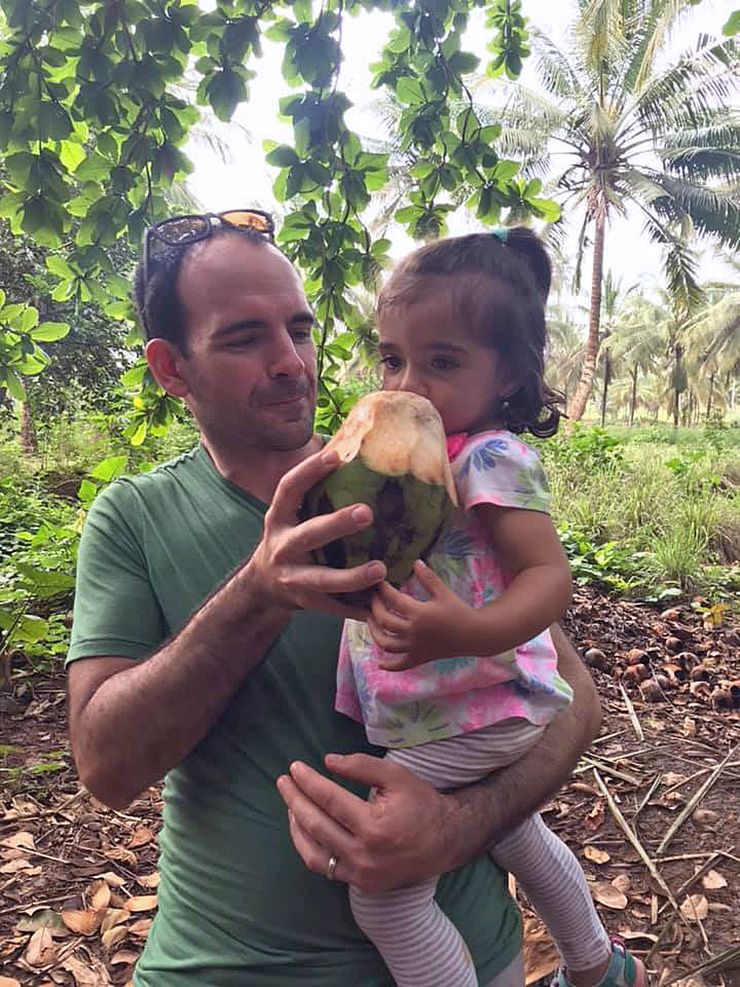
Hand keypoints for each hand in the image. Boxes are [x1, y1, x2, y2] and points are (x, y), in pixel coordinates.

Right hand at [248, 449, 385, 618]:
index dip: (309, 471)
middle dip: (336, 525)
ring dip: (352, 577)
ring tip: (381, 570)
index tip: (335, 455)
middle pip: (308, 536)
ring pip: (322, 580)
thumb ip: (313, 494)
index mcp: (278, 519)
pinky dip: (356, 608)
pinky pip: (334, 607)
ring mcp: (292, 578)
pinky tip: (379, 607)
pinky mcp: (306, 602)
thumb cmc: (289, 539)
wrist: (263, 587)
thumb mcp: (290, 516)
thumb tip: (349, 449)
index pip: (289, 489)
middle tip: (367, 512)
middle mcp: (282, 547)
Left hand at [276, 753, 459, 892]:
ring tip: (289, 804)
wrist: (445, 842)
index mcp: (374, 826)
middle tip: (283, 781)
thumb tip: (327, 762)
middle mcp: (364, 854)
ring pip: (314, 852)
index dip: (308, 782)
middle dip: (295, 799)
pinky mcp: (361, 884)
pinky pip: (325, 868)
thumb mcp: (396, 776)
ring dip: (296, 826)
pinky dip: (309, 848)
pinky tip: (303, 829)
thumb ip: (361, 766)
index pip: (329, 799)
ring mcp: (360, 874)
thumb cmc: (421, 804)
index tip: (295, 767)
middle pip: (316, 824)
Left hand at [367, 561, 475, 668]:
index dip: (383, 590)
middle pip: (385, 621)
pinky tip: (380, 662)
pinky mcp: (420, 658)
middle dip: (375, 608)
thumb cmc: (459, 611)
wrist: (475, 635)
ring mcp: (415, 647)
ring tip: (370, 621)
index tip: (379, 583)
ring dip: (374, 632)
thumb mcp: (444, 592)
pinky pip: (400, 665)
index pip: (394, 600)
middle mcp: (414, 632)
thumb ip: (428, 578)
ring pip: (386, 643)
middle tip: (372, 598)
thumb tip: (415, 562)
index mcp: (419, 614)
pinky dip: (389, 665)